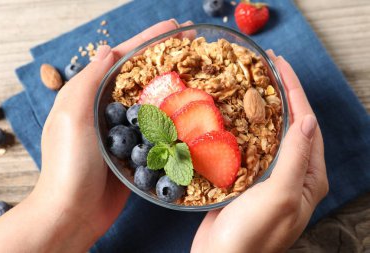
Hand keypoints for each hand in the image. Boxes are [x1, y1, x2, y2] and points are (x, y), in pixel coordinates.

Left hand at [0, 19, 192, 252]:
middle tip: (194, 46)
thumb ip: (88, 81)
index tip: (175, 27)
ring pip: (154, 101)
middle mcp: (109, 109)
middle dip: (166, 59)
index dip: (148, 40)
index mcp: (91, 95)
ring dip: (175, 86)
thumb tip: (107, 50)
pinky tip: (194, 113)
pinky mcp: (138, 151)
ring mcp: (125, 131)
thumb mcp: (71, 116)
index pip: (122, 59)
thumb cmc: (69, 164)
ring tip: (200, 73)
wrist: (74, 212)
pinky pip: (160, 129)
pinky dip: (176, 119)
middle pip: (142, 76)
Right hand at [192, 51, 328, 252]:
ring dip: (263, 107)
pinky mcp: (249, 177)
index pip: (307, 124)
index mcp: (309, 177)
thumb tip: (308, 119)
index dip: (295, 91)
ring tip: (251, 83)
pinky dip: (246, 126)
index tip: (280, 64)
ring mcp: (270, 175)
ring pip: (270, 132)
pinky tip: (236, 114)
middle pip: (291, 124)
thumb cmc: (253, 233)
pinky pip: (251, 145)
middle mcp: (294, 174)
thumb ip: (296, 157)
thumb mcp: (281, 194)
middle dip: (281, 94)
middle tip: (266, 68)